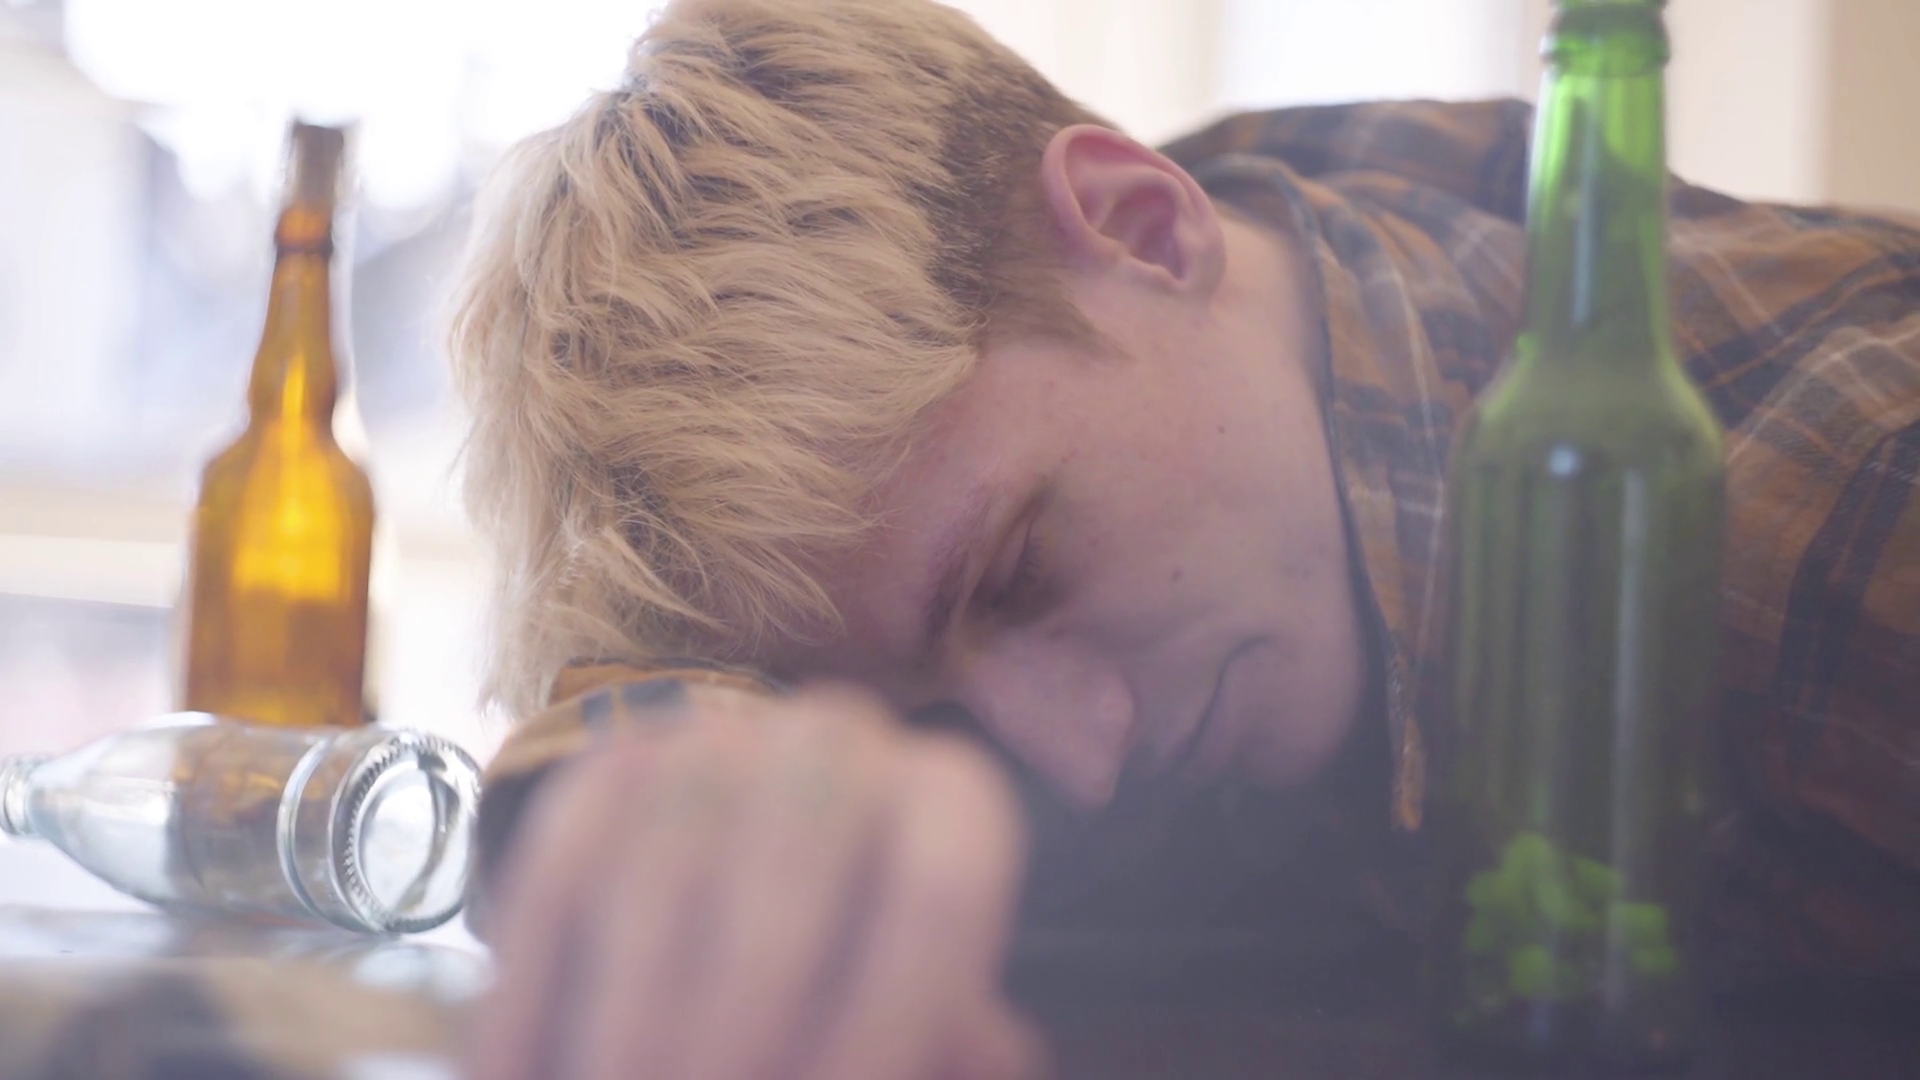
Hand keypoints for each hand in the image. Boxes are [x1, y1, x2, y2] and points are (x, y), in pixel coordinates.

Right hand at [468, 680, 1043, 1079]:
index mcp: (949, 803)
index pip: (937, 887)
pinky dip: (534, 981)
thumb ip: (946, 1042)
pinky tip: (519, 1072)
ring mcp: (717, 738)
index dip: (891, 1007)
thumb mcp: (914, 1027)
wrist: (758, 927)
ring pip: (669, 851)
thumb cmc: (853, 1007)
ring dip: (635, 1003)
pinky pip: (563, 858)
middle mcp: (840, 742)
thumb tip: (986, 1050)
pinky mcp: (609, 766)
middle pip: (798, 854)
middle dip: (747, 1001)